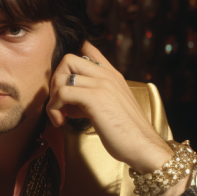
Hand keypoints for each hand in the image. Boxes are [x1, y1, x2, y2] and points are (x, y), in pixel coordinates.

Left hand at [46, 42, 171, 173]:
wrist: (143, 146)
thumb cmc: (125, 134)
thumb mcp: (108, 109)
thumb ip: (89, 100)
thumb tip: (68, 105)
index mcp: (112, 75)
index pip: (88, 49)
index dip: (69, 63)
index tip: (63, 86)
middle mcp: (107, 75)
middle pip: (68, 59)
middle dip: (55, 81)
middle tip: (58, 104)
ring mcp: (102, 84)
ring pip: (62, 75)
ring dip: (53, 98)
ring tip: (59, 116)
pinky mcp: (95, 97)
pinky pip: (62, 93)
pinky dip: (54, 108)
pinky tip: (61, 122)